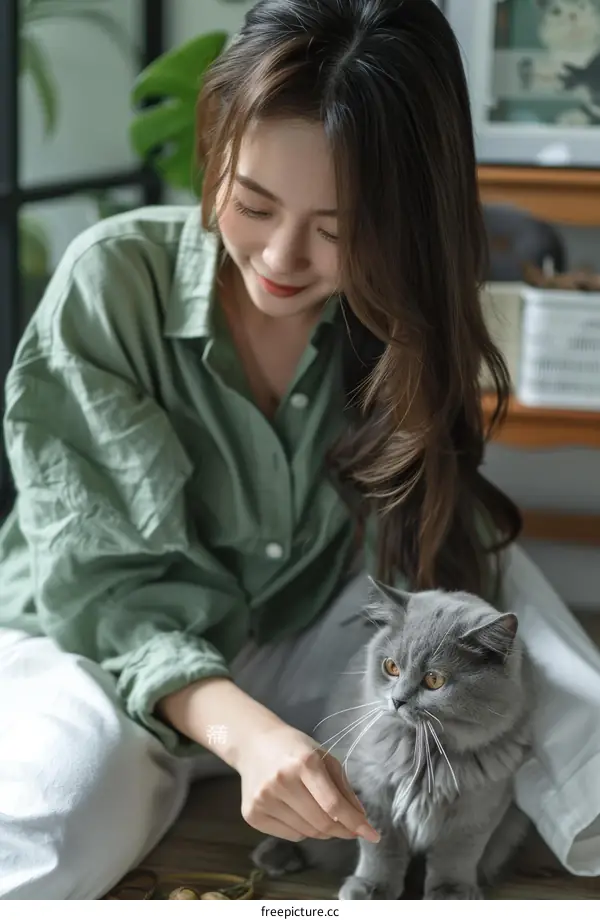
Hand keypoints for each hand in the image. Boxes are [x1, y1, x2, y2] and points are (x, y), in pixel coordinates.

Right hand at [236, 723, 380, 843]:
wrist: (253, 744)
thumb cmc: (294, 749)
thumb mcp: (323, 757)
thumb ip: (343, 787)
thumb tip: (360, 818)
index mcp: (304, 763)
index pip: (334, 805)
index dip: (356, 823)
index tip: (373, 836)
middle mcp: (282, 781)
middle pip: (321, 823)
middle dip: (342, 830)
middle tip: (350, 829)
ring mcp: (264, 799)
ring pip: (307, 833)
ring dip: (323, 831)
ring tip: (321, 815)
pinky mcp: (252, 814)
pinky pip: (290, 835)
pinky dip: (302, 831)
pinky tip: (299, 812)